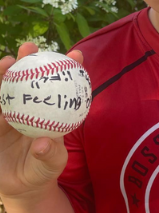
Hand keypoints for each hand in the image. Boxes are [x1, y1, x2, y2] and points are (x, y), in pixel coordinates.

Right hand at [0, 43, 80, 201]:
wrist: (20, 186)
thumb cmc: (42, 171)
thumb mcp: (51, 164)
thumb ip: (50, 155)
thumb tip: (44, 143)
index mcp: (49, 112)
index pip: (60, 86)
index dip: (68, 68)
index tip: (76, 54)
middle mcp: (29, 107)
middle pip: (29, 79)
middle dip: (29, 59)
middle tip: (30, 47)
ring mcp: (8, 114)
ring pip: (6, 89)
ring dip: (5, 74)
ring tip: (6, 62)